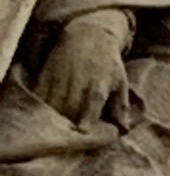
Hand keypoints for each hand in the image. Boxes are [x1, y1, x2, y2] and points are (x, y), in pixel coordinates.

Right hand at [31, 9, 130, 127]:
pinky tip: (41, 119)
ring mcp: (59, 78)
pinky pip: (40, 94)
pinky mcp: (46, 74)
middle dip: (68, 125)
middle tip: (69, 142)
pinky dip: (39, 107)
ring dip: (52, 120)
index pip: (91, 104)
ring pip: (52, 103)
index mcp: (97, 85)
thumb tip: (123, 130)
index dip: (86, 119)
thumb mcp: (121, 83)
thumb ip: (121, 108)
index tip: (82, 132)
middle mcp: (77, 82)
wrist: (87, 33)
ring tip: (54, 135)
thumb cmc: (109, 63)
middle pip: (69, 108)